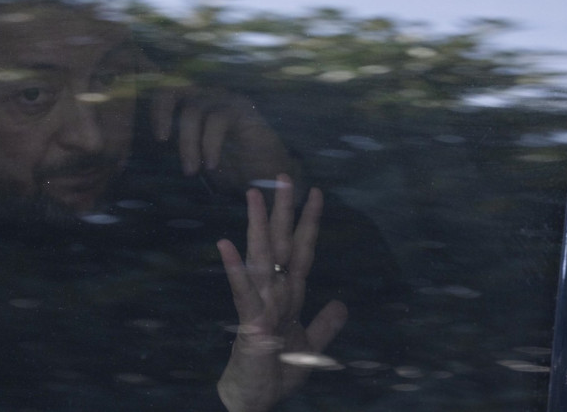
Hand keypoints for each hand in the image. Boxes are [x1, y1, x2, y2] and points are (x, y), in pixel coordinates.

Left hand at [150, 85, 295, 192]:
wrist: (268, 176)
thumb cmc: (229, 167)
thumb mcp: (196, 156)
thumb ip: (176, 145)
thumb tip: (143, 150)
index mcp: (195, 103)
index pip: (166, 90)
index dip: (155, 108)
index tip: (156, 137)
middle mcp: (209, 95)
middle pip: (175, 89)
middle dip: (163, 114)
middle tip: (162, 141)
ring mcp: (226, 100)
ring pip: (195, 110)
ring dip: (188, 143)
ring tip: (191, 171)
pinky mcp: (243, 110)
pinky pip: (218, 120)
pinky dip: (210, 145)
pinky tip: (211, 166)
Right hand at [216, 175, 347, 411]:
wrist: (254, 399)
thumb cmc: (275, 371)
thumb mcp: (310, 347)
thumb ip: (325, 325)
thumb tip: (342, 304)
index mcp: (290, 295)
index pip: (302, 251)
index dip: (310, 223)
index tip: (316, 193)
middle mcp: (275, 292)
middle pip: (280, 244)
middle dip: (283, 211)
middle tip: (284, 177)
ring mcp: (260, 304)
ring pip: (261, 258)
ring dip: (257, 227)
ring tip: (253, 197)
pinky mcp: (249, 322)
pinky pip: (243, 292)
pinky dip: (234, 269)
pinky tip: (224, 244)